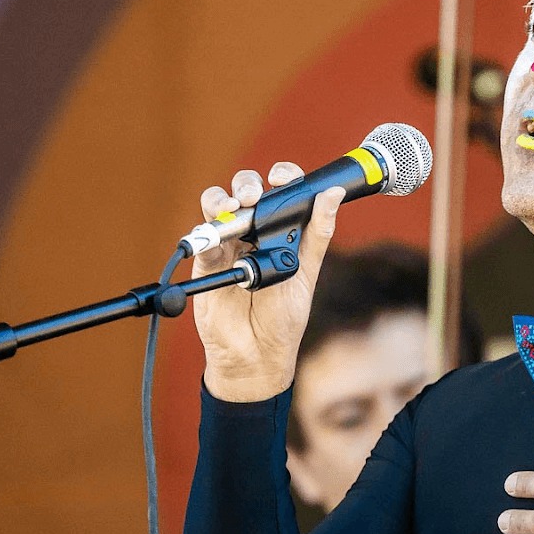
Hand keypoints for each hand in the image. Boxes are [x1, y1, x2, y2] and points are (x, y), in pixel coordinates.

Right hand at [190, 164, 346, 401]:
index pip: (281, 192)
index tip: (280, 178)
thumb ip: (318, 233)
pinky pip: (201, 237)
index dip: (281, 177)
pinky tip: (216, 236)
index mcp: (282, 232)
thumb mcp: (307, 272)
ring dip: (222, 198)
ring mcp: (229, 245)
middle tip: (252, 196)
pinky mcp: (208, 262)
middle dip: (247, 184)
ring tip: (232, 207)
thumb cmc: (285, 318)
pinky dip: (206, 231)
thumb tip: (332, 195)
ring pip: (219, 206)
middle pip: (246, 191)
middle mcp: (254, 234)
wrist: (256, 356)